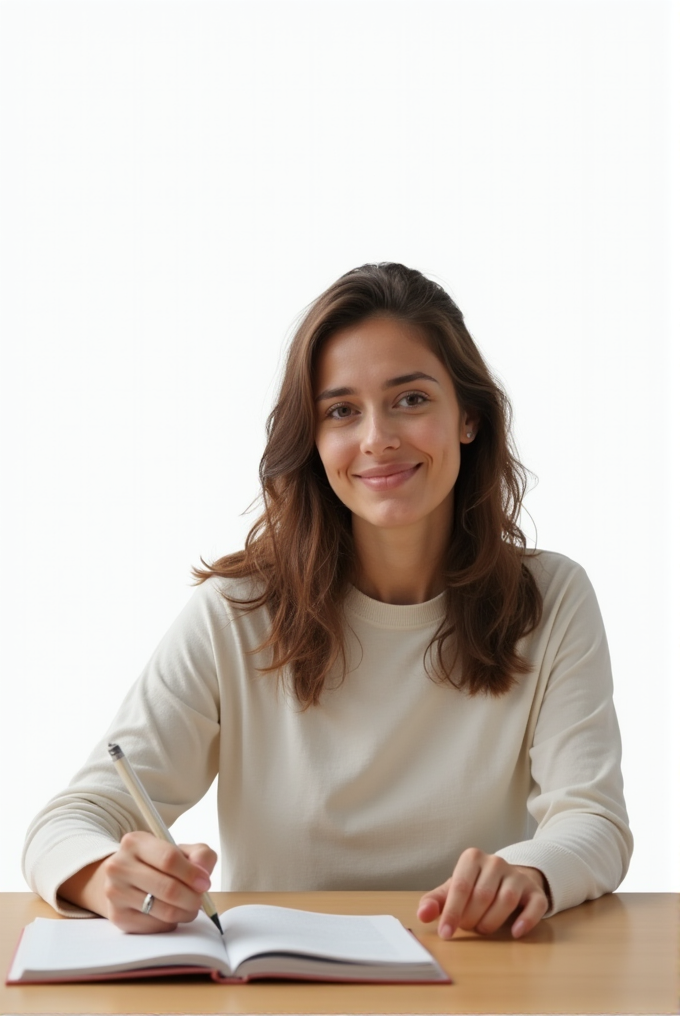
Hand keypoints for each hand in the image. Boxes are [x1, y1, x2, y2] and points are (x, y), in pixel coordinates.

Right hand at [59, 831, 217, 932]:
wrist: (124, 879)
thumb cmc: (158, 863)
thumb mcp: (180, 850)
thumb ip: (200, 855)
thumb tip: (203, 874)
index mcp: (135, 842)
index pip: (169, 858)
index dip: (192, 873)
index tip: (205, 882)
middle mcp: (119, 866)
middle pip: (167, 888)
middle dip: (192, 898)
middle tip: (200, 900)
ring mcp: (115, 893)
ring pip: (163, 910)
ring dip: (184, 912)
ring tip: (189, 907)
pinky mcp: (118, 916)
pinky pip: (155, 926)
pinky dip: (170, 923)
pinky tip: (170, 913)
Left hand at [417, 848, 548, 939]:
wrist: (506, 881)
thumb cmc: (474, 888)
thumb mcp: (452, 891)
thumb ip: (435, 902)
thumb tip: (422, 914)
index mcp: (472, 858)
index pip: (460, 886)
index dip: (452, 912)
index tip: (445, 934)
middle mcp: (496, 862)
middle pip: (482, 895)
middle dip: (472, 918)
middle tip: (468, 928)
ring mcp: (517, 875)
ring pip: (507, 900)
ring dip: (492, 922)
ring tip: (484, 929)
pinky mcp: (535, 891)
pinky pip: (534, 906)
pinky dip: (526, 921)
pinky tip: (515, 933)